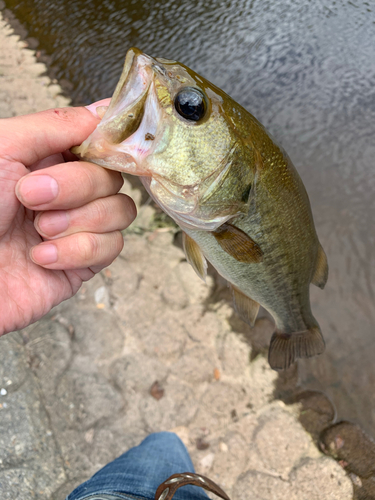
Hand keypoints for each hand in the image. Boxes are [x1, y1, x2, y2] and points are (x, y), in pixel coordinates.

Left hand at [0, 101, 135, 335]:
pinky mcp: (82, 263)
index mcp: (48, 160)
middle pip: (113, 177)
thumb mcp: (2, 148)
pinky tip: (42, 257)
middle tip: (31, 197)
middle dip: (77, 187)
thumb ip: (55, 125)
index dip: (107, 146)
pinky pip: (111, 248)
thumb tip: (103, 110)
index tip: (98, 150)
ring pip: (121, 211)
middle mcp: (67, 192)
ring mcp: (77, 228)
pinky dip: (77, 251)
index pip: (101, 144)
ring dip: (80, 221)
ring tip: (39, 231)